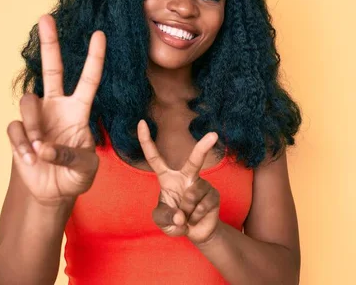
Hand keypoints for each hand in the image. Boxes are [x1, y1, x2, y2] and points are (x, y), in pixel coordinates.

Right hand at [6, 14, 105, 205]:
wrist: (53, 191)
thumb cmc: (75, 175)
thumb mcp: (86, 169)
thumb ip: (72, 156)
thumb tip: (45, 147)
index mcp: (79, 111)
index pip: (89, 80)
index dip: (95, 58)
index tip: (100, 34)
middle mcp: (57, 107)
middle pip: (52, 69)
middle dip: (50, 44)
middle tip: (46, 18)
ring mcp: (37, 117)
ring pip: (29, 102)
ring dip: (35, 127)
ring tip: (41, 151)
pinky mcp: (20, 131)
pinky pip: (16, 128)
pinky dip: (23, 145)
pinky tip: (31, 159)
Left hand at [137, 120, 221, 244]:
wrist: (196, 232)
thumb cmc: (175, 221)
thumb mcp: (162, 220)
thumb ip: (165, 217)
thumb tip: (180, 216)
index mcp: (167, 178)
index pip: (154, 157)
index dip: (146, 141)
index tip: (141, 122)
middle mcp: (186, 177)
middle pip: (194, 161)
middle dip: (203, 148)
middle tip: (213, 135)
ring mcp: (202, 185)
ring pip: (191, 196)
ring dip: (186, 212)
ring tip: (186, 216)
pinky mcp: (213, 195)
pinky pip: (201, 207)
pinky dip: (194, 218)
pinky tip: (195, 218)